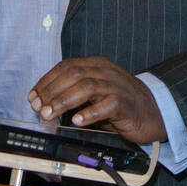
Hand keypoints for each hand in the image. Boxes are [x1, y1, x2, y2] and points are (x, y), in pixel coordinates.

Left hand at [28, 57, 167, 144]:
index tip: (33, 97)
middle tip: (39, 108)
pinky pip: (106, 105)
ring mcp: (117, 86)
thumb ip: (74, 93)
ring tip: (50, 114)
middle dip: (51, 91)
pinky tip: (77, 120)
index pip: (66, 66)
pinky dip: (89, 112)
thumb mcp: (95, 93)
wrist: (153, 111)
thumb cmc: (120, 103)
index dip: (46, 81)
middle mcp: (106, 72)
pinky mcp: (125, 103)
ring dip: (64, 100)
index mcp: (97, 65)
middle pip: (74, 74)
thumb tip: (43, 103)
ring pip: (86, 86)